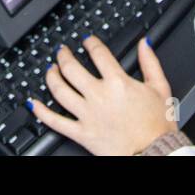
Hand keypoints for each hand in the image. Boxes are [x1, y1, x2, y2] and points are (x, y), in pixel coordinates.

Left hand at [27, 35, 178, 155]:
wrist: (156, 154)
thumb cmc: (158, 127)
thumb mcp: (160, 88)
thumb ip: (150, 63)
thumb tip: (143, 44)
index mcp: (118, 82)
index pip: (98, 53)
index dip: (90, 42)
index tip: (86, 41)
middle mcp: (99, 96)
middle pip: (72, 68)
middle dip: (63, 55)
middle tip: (62, 51)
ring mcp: (88, 115)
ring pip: (60, 90)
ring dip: (51, 76)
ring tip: (50, 70)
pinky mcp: (82, 133)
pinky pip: (55, 121)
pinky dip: (41, 112)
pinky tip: (34, 103)